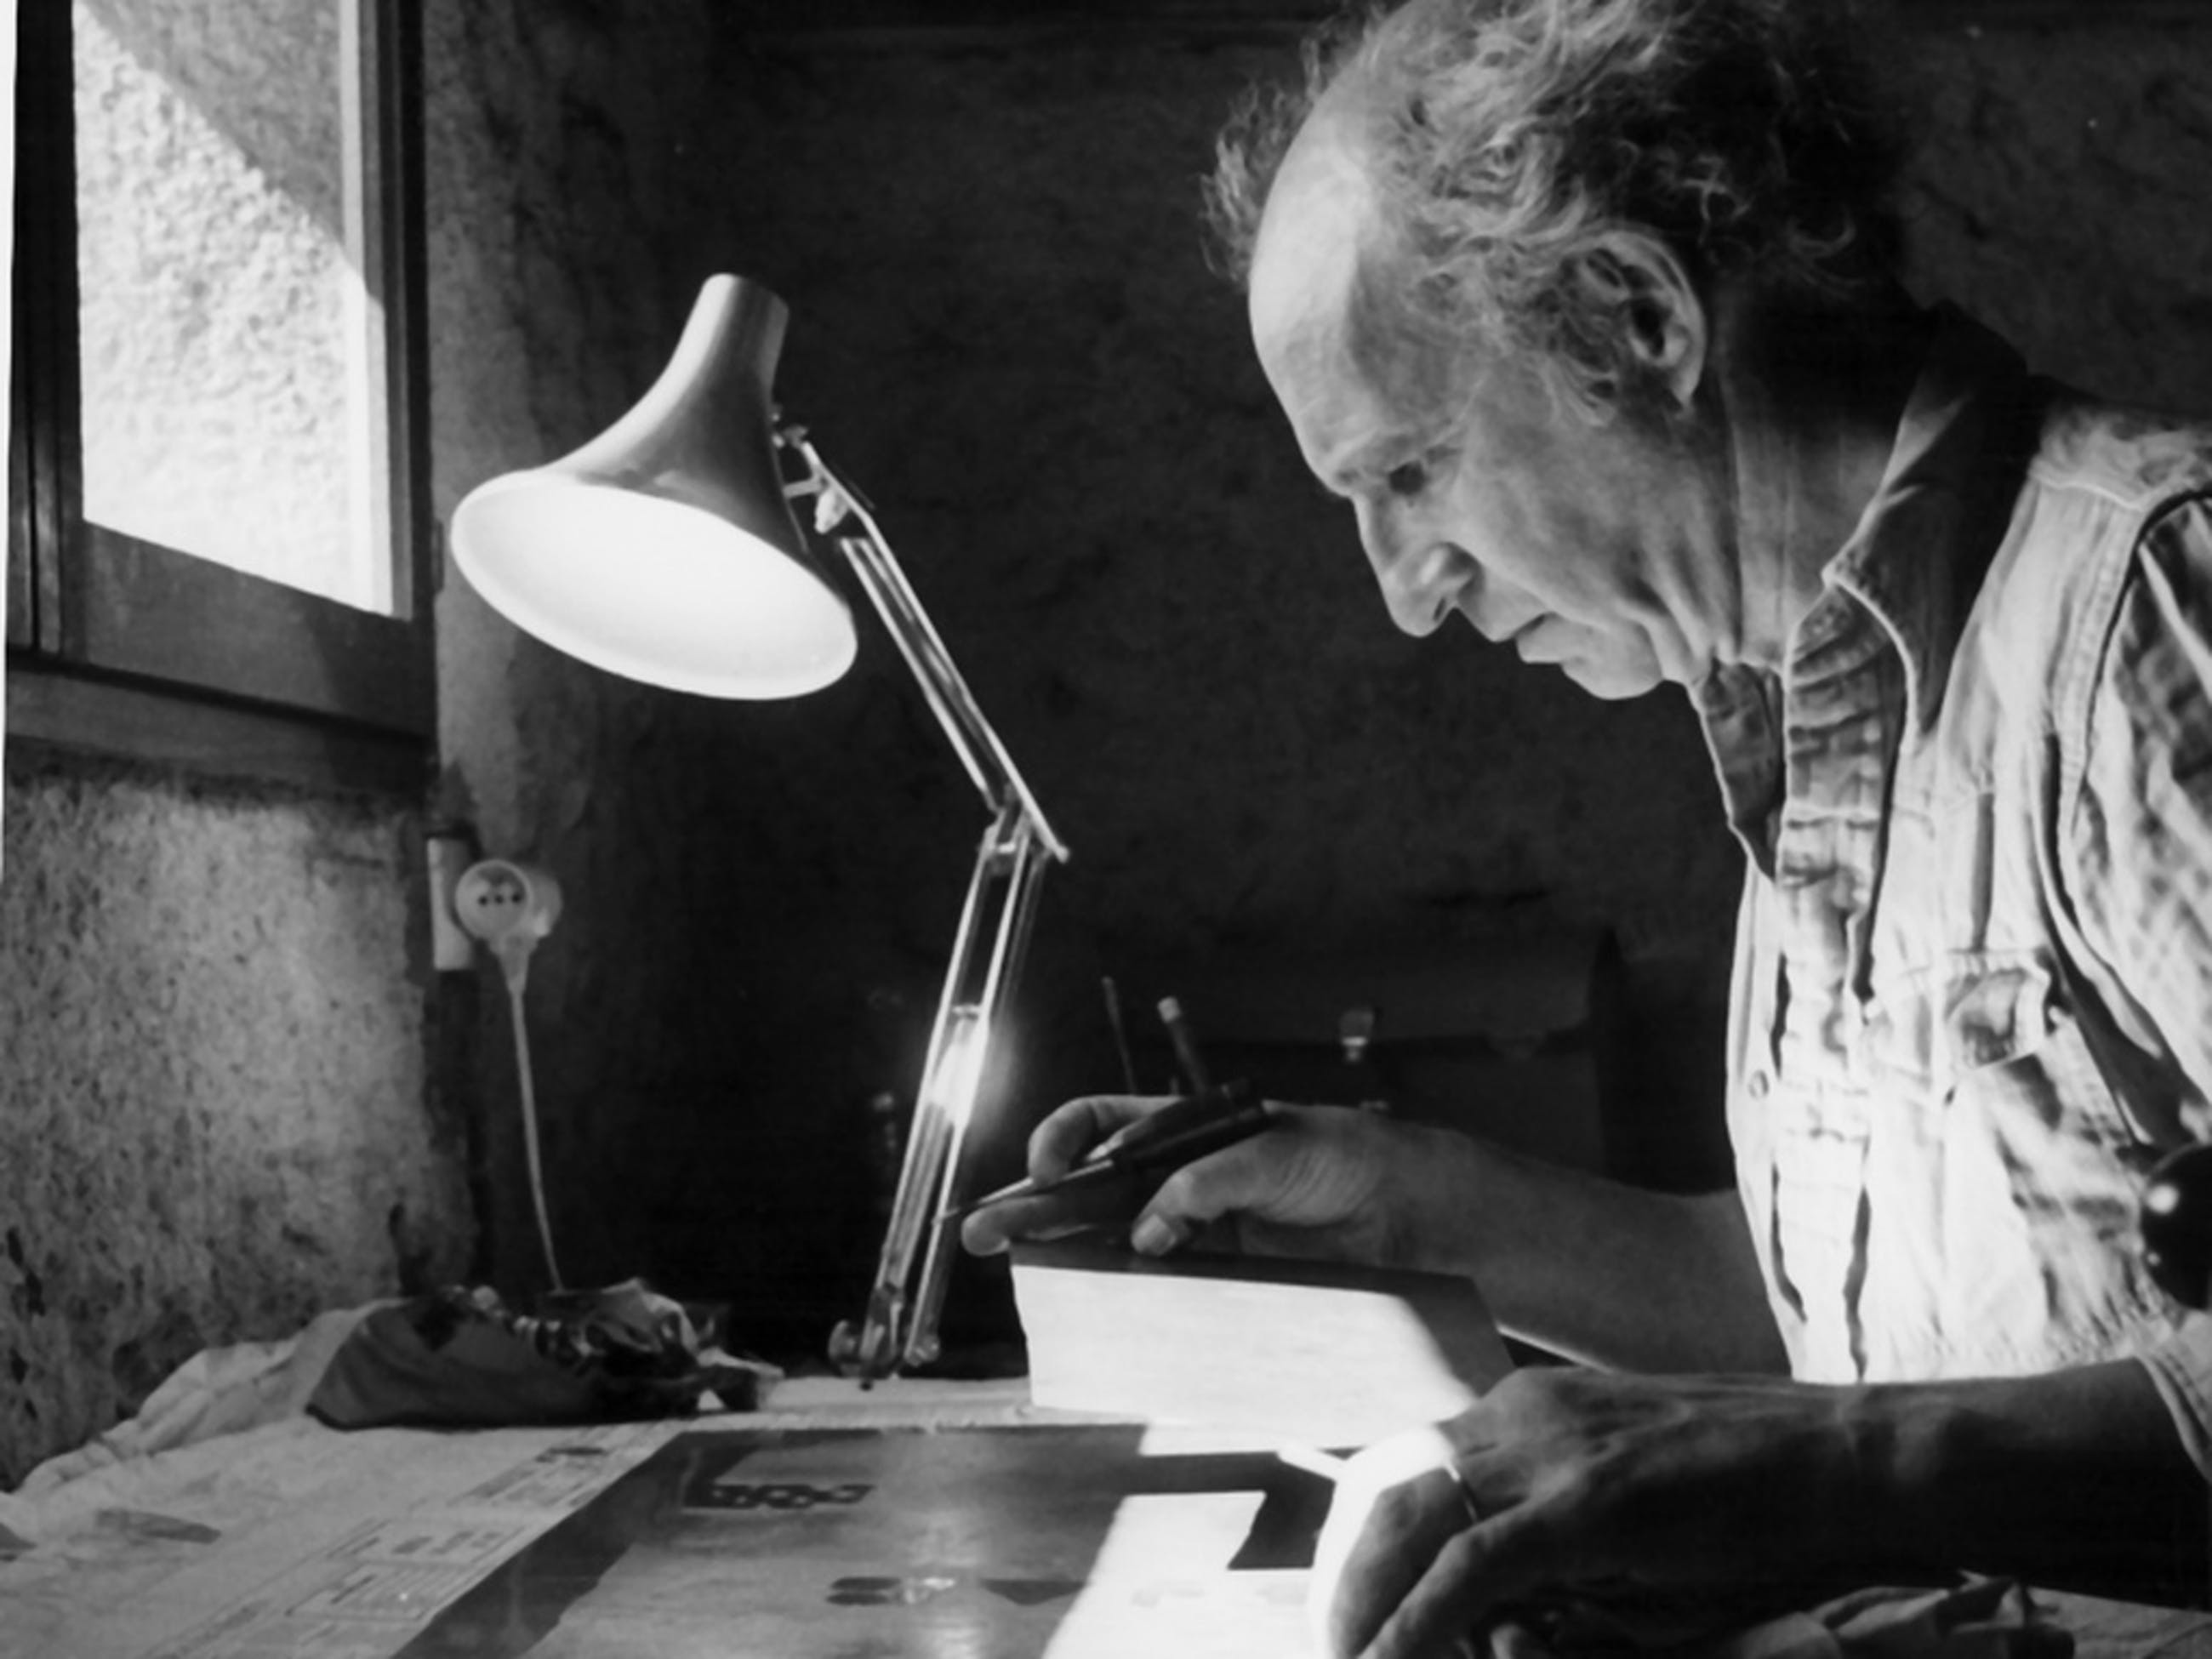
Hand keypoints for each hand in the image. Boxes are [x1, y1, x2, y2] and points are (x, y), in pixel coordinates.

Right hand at [959, 1095, 1468, 1268]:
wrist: (1401, 1212)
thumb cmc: (1337, 1157)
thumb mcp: (1272, 1150)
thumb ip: (1208, 1183)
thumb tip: (1149, 1232)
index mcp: (1179, 1132)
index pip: (1098, 1125)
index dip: (1061, 1141)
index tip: (1047, 1167)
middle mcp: (1174, 1182)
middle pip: (1086, 1194)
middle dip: (1030, 1210)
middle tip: (979, 1233)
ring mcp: (1191, 1234)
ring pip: (1110, 1247)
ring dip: (1065, 1263)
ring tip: (1024, 1280)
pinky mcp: (1216, 1281)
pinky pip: (1157, 1293)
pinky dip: (1125, 1304)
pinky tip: (1098, 1314)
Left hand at [1314, 1368, 1883, 1658]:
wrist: (1846, 1453)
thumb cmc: (1752, 1484)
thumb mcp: (1628, 1488)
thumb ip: (1557, 1525)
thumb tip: (1505, 1600)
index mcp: (1526, 1411)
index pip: (1408, 1467)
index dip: (1363, 1539)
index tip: (1340, 1601)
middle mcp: (1522, 1417)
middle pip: (1389, 1491)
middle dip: (1345, 1575)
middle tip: (1328, 1643)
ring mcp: (1555, 1454)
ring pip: (1414, 1521)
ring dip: (1365, 1601)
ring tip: (1344, 1658)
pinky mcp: (1591, 1503)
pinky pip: (1473, 1566)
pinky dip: (1419, 1620)